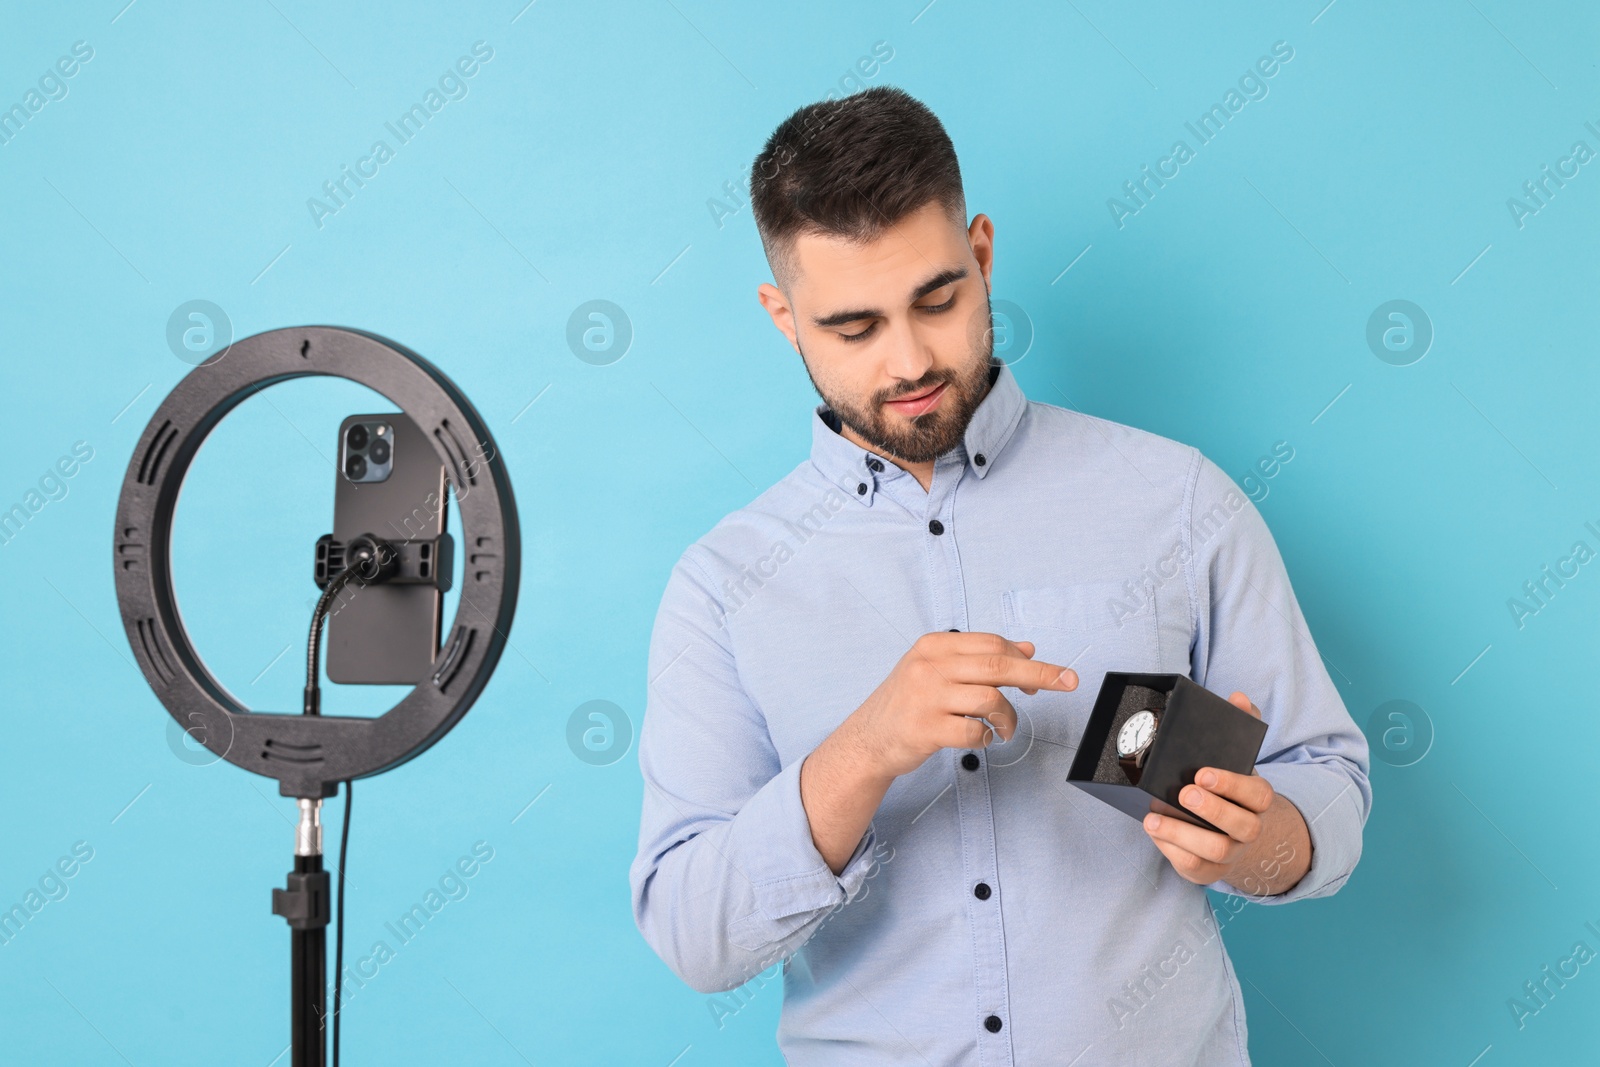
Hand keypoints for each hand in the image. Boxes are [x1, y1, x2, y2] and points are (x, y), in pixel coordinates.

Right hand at [843, 631, 1077, 780]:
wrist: (868, 738)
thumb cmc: (907, 703)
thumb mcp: (939, 670)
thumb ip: (980, 659)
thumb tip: (1027, 648)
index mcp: (935, 645)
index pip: (993, 644)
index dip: (1026, 658)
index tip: (1050, 673)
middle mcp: (929, 666)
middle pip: (999, 665)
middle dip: (1041, 674)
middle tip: (1068, 682)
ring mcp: (926, 697)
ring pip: (991, 699)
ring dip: (1008, 718)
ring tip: (1003, 728)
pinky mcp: (926, 728)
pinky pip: (974, 731)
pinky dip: (986, 737)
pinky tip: (981, 739)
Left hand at [1142, 691, 1275, 886]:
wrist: (1231, 834)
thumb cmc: (1226, 789)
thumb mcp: (1234, 758)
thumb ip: (1239, 725)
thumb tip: (1239, 698)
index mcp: (1256, 800)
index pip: (1257, 794)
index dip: (1233, 785)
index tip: (1202, 773)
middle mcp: (1249, 829)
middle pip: (1243, 826)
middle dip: (1213, 810)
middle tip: (1184, 793)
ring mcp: (1231, 853)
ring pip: (1217, 850)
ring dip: (1183, 833)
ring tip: (1153, 818)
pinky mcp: (1208, 870)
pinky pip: (1195, 867)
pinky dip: (1172, 850)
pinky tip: (1154, 831)